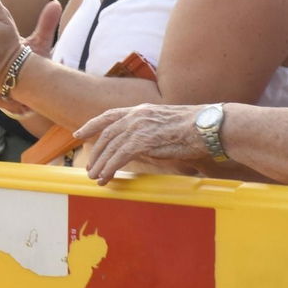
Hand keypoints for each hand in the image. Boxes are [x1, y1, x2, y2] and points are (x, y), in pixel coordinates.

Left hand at [75, 103, 209, 185]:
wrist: (208, 127)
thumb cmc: (195, 128)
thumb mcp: (166, 123)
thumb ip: (151, 129)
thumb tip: (144, 143)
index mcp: (140, 109)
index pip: (109, 115)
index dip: (92, 125)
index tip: (79, 134)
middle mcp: (135, 116)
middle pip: (106, 135)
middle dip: (96, 153)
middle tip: (91, 167)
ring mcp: (138, 127)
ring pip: (110, 148)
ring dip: (100, 164)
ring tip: (95, 177)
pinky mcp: (142, 141)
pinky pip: (119, 158)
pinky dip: (109, 169)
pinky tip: (106, 178)